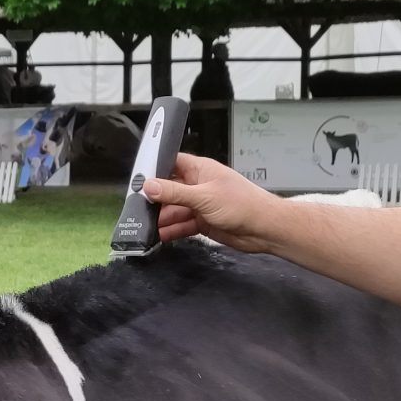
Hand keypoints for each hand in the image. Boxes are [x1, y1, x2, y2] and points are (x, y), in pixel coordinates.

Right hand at [140, 154, 290, 253]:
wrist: (264, 228)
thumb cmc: (241, 204)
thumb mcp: (203, 196)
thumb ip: (174, 192)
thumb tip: (149, 186)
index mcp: (200, 170)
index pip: (171, 163)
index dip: (155, 170)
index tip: (137, 180)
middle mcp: (198, 186)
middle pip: (169, 190)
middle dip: (155, 200)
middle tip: (137, 209)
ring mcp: (201, 205)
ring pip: (174, 210)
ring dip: (161, 219)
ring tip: (145, 227)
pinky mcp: (203, 222)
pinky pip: (182, 225)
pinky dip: (171, 231)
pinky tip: (159, 236)